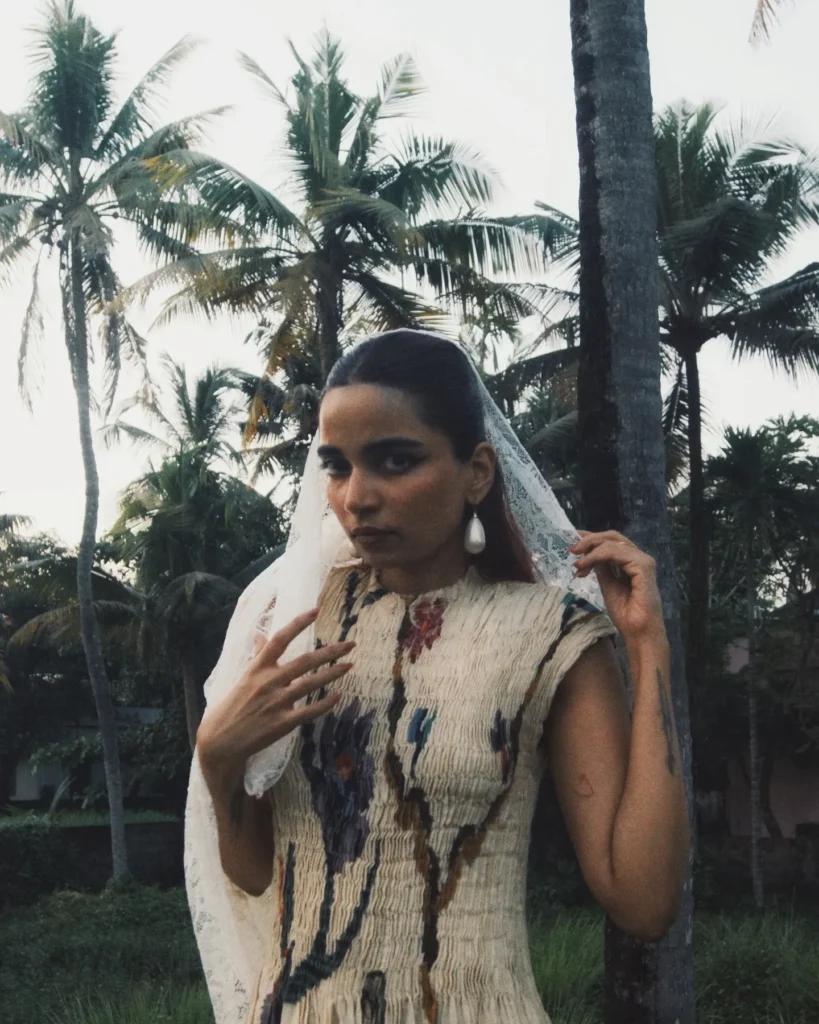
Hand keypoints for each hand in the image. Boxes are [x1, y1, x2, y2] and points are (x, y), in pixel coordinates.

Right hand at [197, 608, 352, 791]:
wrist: (221, 741)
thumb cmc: (232, 706)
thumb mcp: (243, 677)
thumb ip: (257, 656)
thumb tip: (259, 635)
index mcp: (257, 668)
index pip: (280, 639)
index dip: (298, 623)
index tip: (316, 611)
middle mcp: (269, 682)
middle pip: (304, 661)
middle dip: (330, 651)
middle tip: (350, 644)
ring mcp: (277, 703)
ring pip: (311, 684)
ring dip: (333, 673)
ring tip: (349, 665)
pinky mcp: (282, 723)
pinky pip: (310, 711)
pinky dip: (325, 703)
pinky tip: (338, 696)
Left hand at [569, 531, 665, 644]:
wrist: (639, 633)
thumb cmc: (626, 614)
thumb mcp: (608, 585)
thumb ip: (602, 568)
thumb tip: (588, 554)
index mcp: (632, 562)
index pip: (611, 542)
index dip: (591, 539)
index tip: (573, 544)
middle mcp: (639, 557)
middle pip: (612, 537)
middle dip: (589, 540)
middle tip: (571, 549)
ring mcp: (643, 560)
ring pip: (613, 542)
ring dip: (590, 549)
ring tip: (576, 562)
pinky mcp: (643, 566)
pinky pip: (616, 552)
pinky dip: (597, 555)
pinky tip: (584, 565)